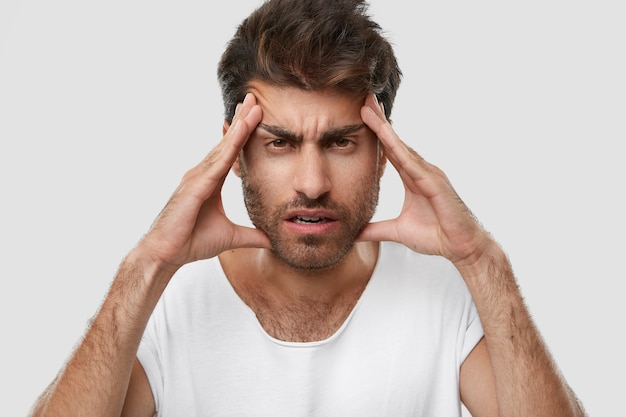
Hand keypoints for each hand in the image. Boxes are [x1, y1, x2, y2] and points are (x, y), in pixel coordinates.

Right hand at [136, 93, 270, 272]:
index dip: (243, 133)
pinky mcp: (194, 185)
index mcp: (210, 181)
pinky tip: (242, 130)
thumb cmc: (190, 242)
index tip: (256, 114)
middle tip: (255, 97)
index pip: (231, 152)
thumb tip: (272, 240)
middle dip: (241, 119)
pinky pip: (218, 162)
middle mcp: (202, 174)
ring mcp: (196, 177)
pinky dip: (230, 145)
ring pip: (223, 147)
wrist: (165, 254)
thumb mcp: (230, 237)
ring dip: (239, 126)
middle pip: (226, 142)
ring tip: (253, 106)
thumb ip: (252, 236)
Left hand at [359, 94, 492, 265]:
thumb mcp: (397, 231)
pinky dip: (397, 147)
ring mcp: (429, 173)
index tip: (361, 114)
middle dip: (379, 119)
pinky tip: (384, 134)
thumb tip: (355, 233)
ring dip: (384, 127)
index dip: (376, 132)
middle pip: (395, 141)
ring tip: (367, 108)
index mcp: (412, 177)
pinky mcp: (434, 182)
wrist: (462, 247)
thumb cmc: (436, 236)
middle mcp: (420, 170)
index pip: (390, 150)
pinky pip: (411, 162)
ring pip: (401, 146)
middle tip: (363, 97)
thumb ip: (376, 230)